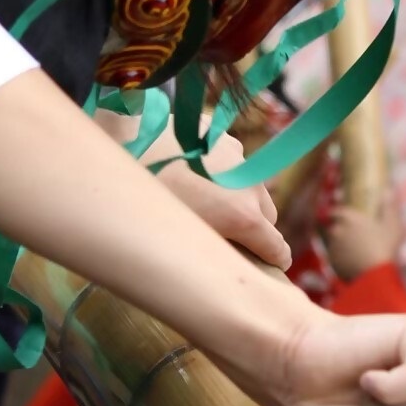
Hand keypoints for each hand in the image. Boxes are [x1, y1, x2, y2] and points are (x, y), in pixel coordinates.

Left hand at [146, 125, 290, 270]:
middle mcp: (251, 186)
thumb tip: (227, 263)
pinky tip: (194, 173)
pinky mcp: (223, 136)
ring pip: (251, 187)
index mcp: (244, 218)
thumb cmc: (150, 202)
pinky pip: (234, 161)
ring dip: (239, 197)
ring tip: (205, 199)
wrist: (127, 146)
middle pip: (268, 216)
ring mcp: (239, 157)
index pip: (278, 249)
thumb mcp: (184, 238)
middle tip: (227, 235)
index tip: (271, 268)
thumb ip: (217, 251)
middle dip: (255, 229)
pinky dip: (224, 171)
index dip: (275, 262)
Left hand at [324, 196, 402, 281]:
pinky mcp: (333, 263)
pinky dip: (340, 258)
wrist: (375, 275)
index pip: (336, 210)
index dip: (338, 211)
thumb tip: (388, 190)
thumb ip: (389, 206)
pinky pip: (334, 258)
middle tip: (352, 234)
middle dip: (340, 229)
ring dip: (340, 244)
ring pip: (333, 243)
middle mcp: (337, 230)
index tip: (342, 214)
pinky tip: (351, 262)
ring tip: (352, 250)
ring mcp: (333, 248)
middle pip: (333, 227)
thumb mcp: (393, 224)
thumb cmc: (385, 246)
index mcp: (349, 218)